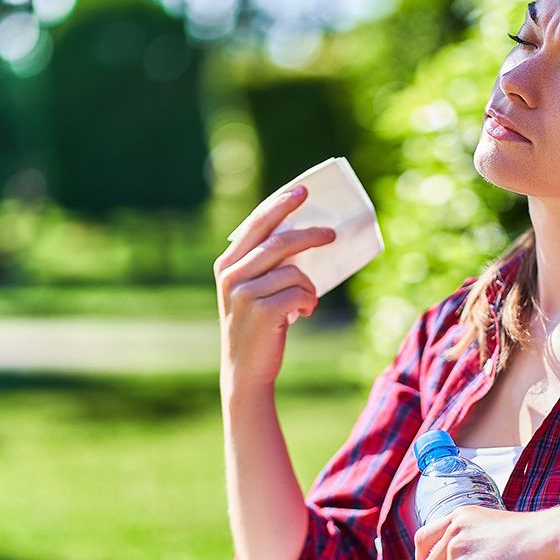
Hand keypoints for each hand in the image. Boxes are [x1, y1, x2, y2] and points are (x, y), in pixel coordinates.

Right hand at [214, 186, 335, 389]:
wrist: (245, 370)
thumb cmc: (257, 326)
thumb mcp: (253, 291)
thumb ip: (267, 265)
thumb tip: (305, 236)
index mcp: (227, 264)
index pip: (256, 225)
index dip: (280, 204)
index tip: (302, 190)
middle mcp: (231, 275)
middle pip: (279, 241)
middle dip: (309, 234)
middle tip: (332, 233)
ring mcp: (243, 293)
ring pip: (294, 271)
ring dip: (309, 286)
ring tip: (308, 300)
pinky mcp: (261, 311)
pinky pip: (299, 293)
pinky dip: (309, 301)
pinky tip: (304, 313)